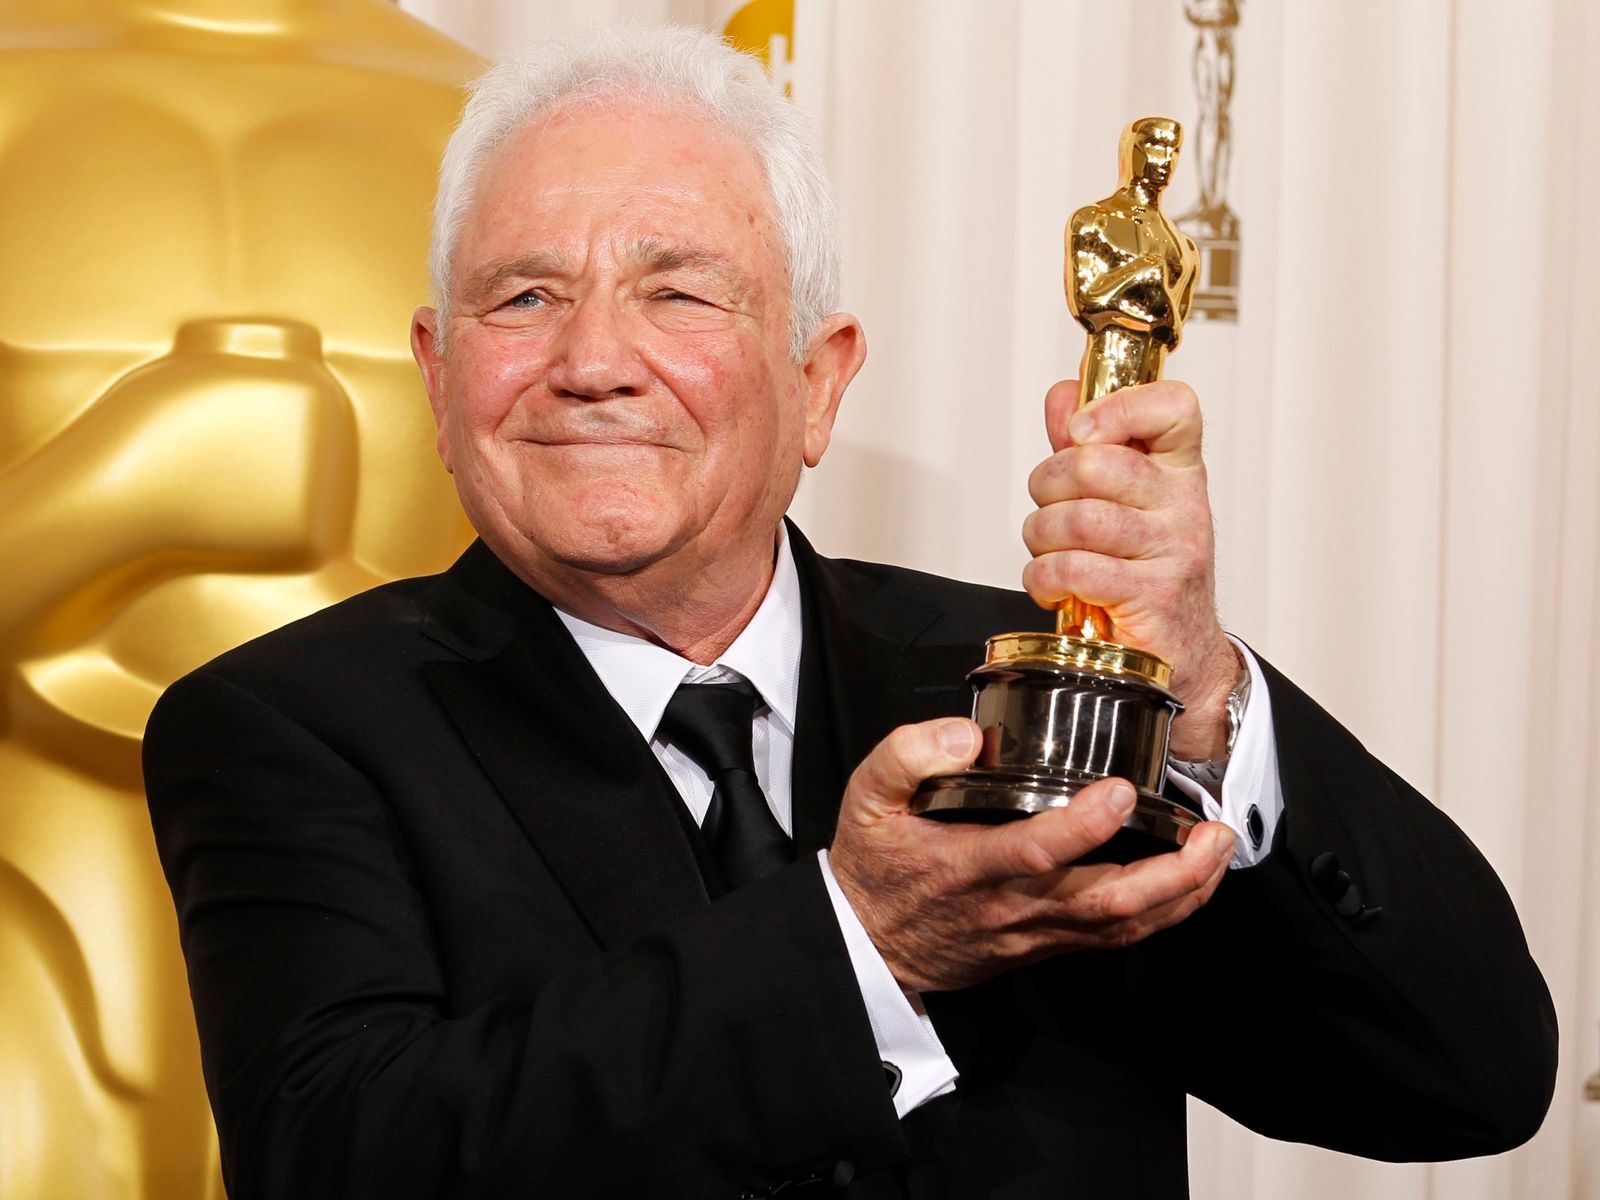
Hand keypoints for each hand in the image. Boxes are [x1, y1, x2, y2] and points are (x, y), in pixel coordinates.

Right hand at [828, 717, 1236, 992]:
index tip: (1121, 791)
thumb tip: (966, 735)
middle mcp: (1010, 906)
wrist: (867, 943)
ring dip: (1180, 893)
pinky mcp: (1047, 944)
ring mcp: (1034, 932)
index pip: (1034, 852)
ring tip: (1216, 850)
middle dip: (1170, 873)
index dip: (1083, 826)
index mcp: (967, 865)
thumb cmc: (876, 865)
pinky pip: (1115, 937)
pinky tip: (1189, 882)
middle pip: (1104, 903)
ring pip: (1120, 926)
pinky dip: (1162, 912)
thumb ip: (908, 754)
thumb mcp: (866, 796)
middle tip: (1210, 832)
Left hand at [1022, 378, 1238, 758]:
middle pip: (1096, 462)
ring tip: (1047, 551)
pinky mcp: (1153, 596)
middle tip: (1048, 506)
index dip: (1118, 406)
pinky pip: (1075, 569)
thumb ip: (1087, 447)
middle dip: (1046, 484)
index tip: (1081, 430)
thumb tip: (1063, 395)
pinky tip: (1052, 585)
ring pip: (1078, 518)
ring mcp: (1173, 551)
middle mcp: (1183, 505)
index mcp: (1178, 470)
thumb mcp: (1119, 501)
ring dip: (1041, 536)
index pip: (1174, 407)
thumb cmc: (1143, 573)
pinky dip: (1044, 577)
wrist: (1178, 655)